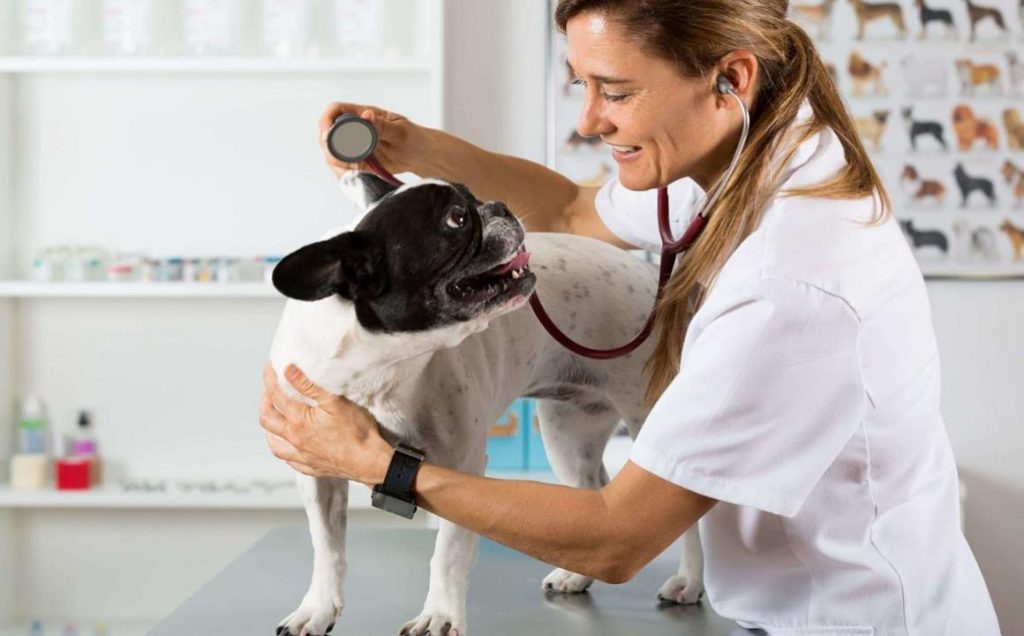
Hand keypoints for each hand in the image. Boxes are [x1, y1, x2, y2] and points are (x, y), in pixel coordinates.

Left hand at [259, 362, 391, 484]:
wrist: (369, 461)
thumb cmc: (357, 432)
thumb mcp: (335, 401)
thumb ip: (308, 385)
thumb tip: (288, 371)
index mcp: (299, 421)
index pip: (275, 396)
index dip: (270, 380)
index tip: (270, 368)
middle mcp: (295, 440)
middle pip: (267, 419)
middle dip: (264, 402)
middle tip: (269, 391)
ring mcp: (301, 456)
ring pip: (273, 443)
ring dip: (269, 427)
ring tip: (274, 416)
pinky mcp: (309, 466)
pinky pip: (287, 458)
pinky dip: (283, 447)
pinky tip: (288, 443)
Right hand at [318, 102, 427, 178]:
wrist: (421, 156)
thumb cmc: (414, 137)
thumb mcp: (401, 131)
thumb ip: (382, 125)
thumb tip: (367, 115)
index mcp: (363, 115)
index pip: (336, 111)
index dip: (327, 120)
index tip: (328, 134)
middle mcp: (355, 130)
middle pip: (328, 133)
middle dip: (329, 146)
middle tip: (343, 158)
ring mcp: (355, 147)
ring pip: (332, 152)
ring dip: (336, 162)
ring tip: (354, 168)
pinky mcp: (358, 163)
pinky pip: (343, 167)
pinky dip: (343, 173)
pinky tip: (354, 174)